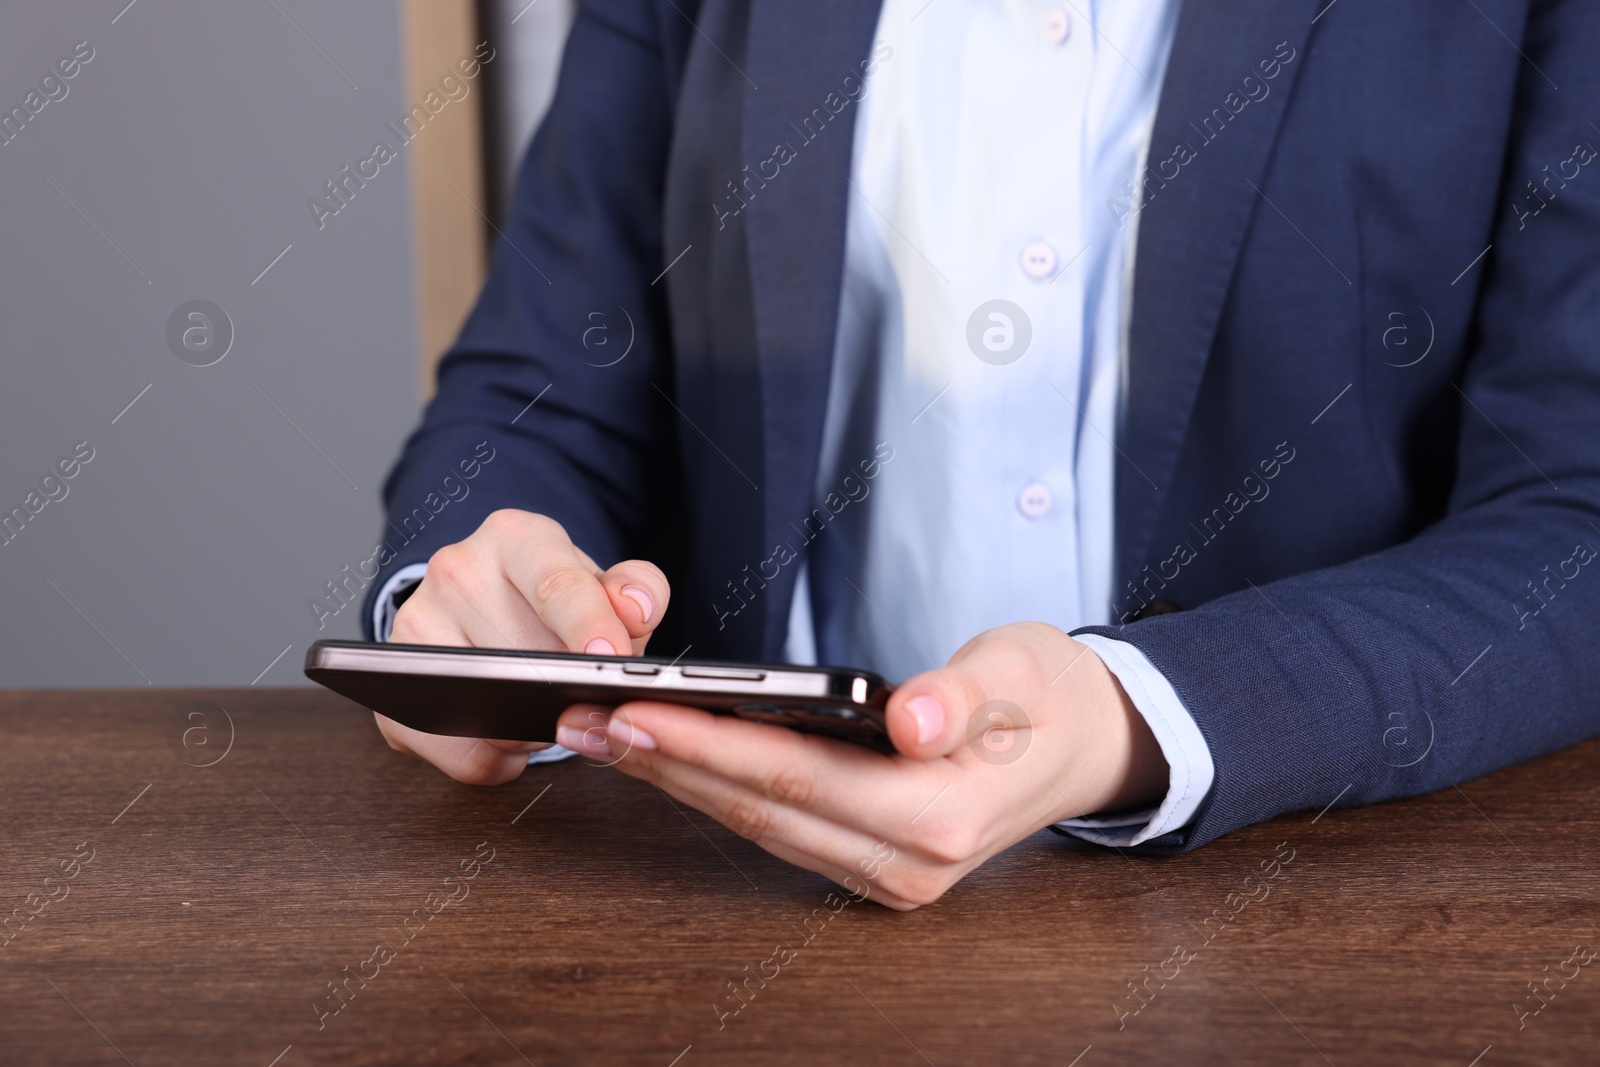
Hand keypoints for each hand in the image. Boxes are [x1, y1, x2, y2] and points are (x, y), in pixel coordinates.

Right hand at [378, 509, 669, 783]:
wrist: (488, 608)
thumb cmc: (556, 603)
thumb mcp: (605, 588)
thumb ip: (637, 591)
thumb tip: (635, 607)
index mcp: (517, 538)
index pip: (554, 582)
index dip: (586, 623)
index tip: (608, 659)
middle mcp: (457, 569)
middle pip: (524, 654)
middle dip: (565, 691)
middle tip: (586, 700)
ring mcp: (416, 622)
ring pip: (486, 703)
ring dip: (531, 730)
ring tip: (550, 716)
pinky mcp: (391, 682)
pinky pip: (452, 746)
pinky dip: (492, 760)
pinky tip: (511, 743)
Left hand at [553, 622, 1168, 908]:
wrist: (1083, 742)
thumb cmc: (1046, 693)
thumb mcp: (1017, 671)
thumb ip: (960, 696)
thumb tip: (909, 719)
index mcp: (941, 816)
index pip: (800, 776)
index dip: (711, 744)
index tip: (635, 712)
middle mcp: (908, 864)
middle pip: (761, 809)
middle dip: (666, 764)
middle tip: (584, 720)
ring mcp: (889, 875)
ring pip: (759, 825)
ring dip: (677, 782)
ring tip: (604, 736)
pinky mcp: (872, 866)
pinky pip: (778, 829)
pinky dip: (717, 793)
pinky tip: (670, 760)